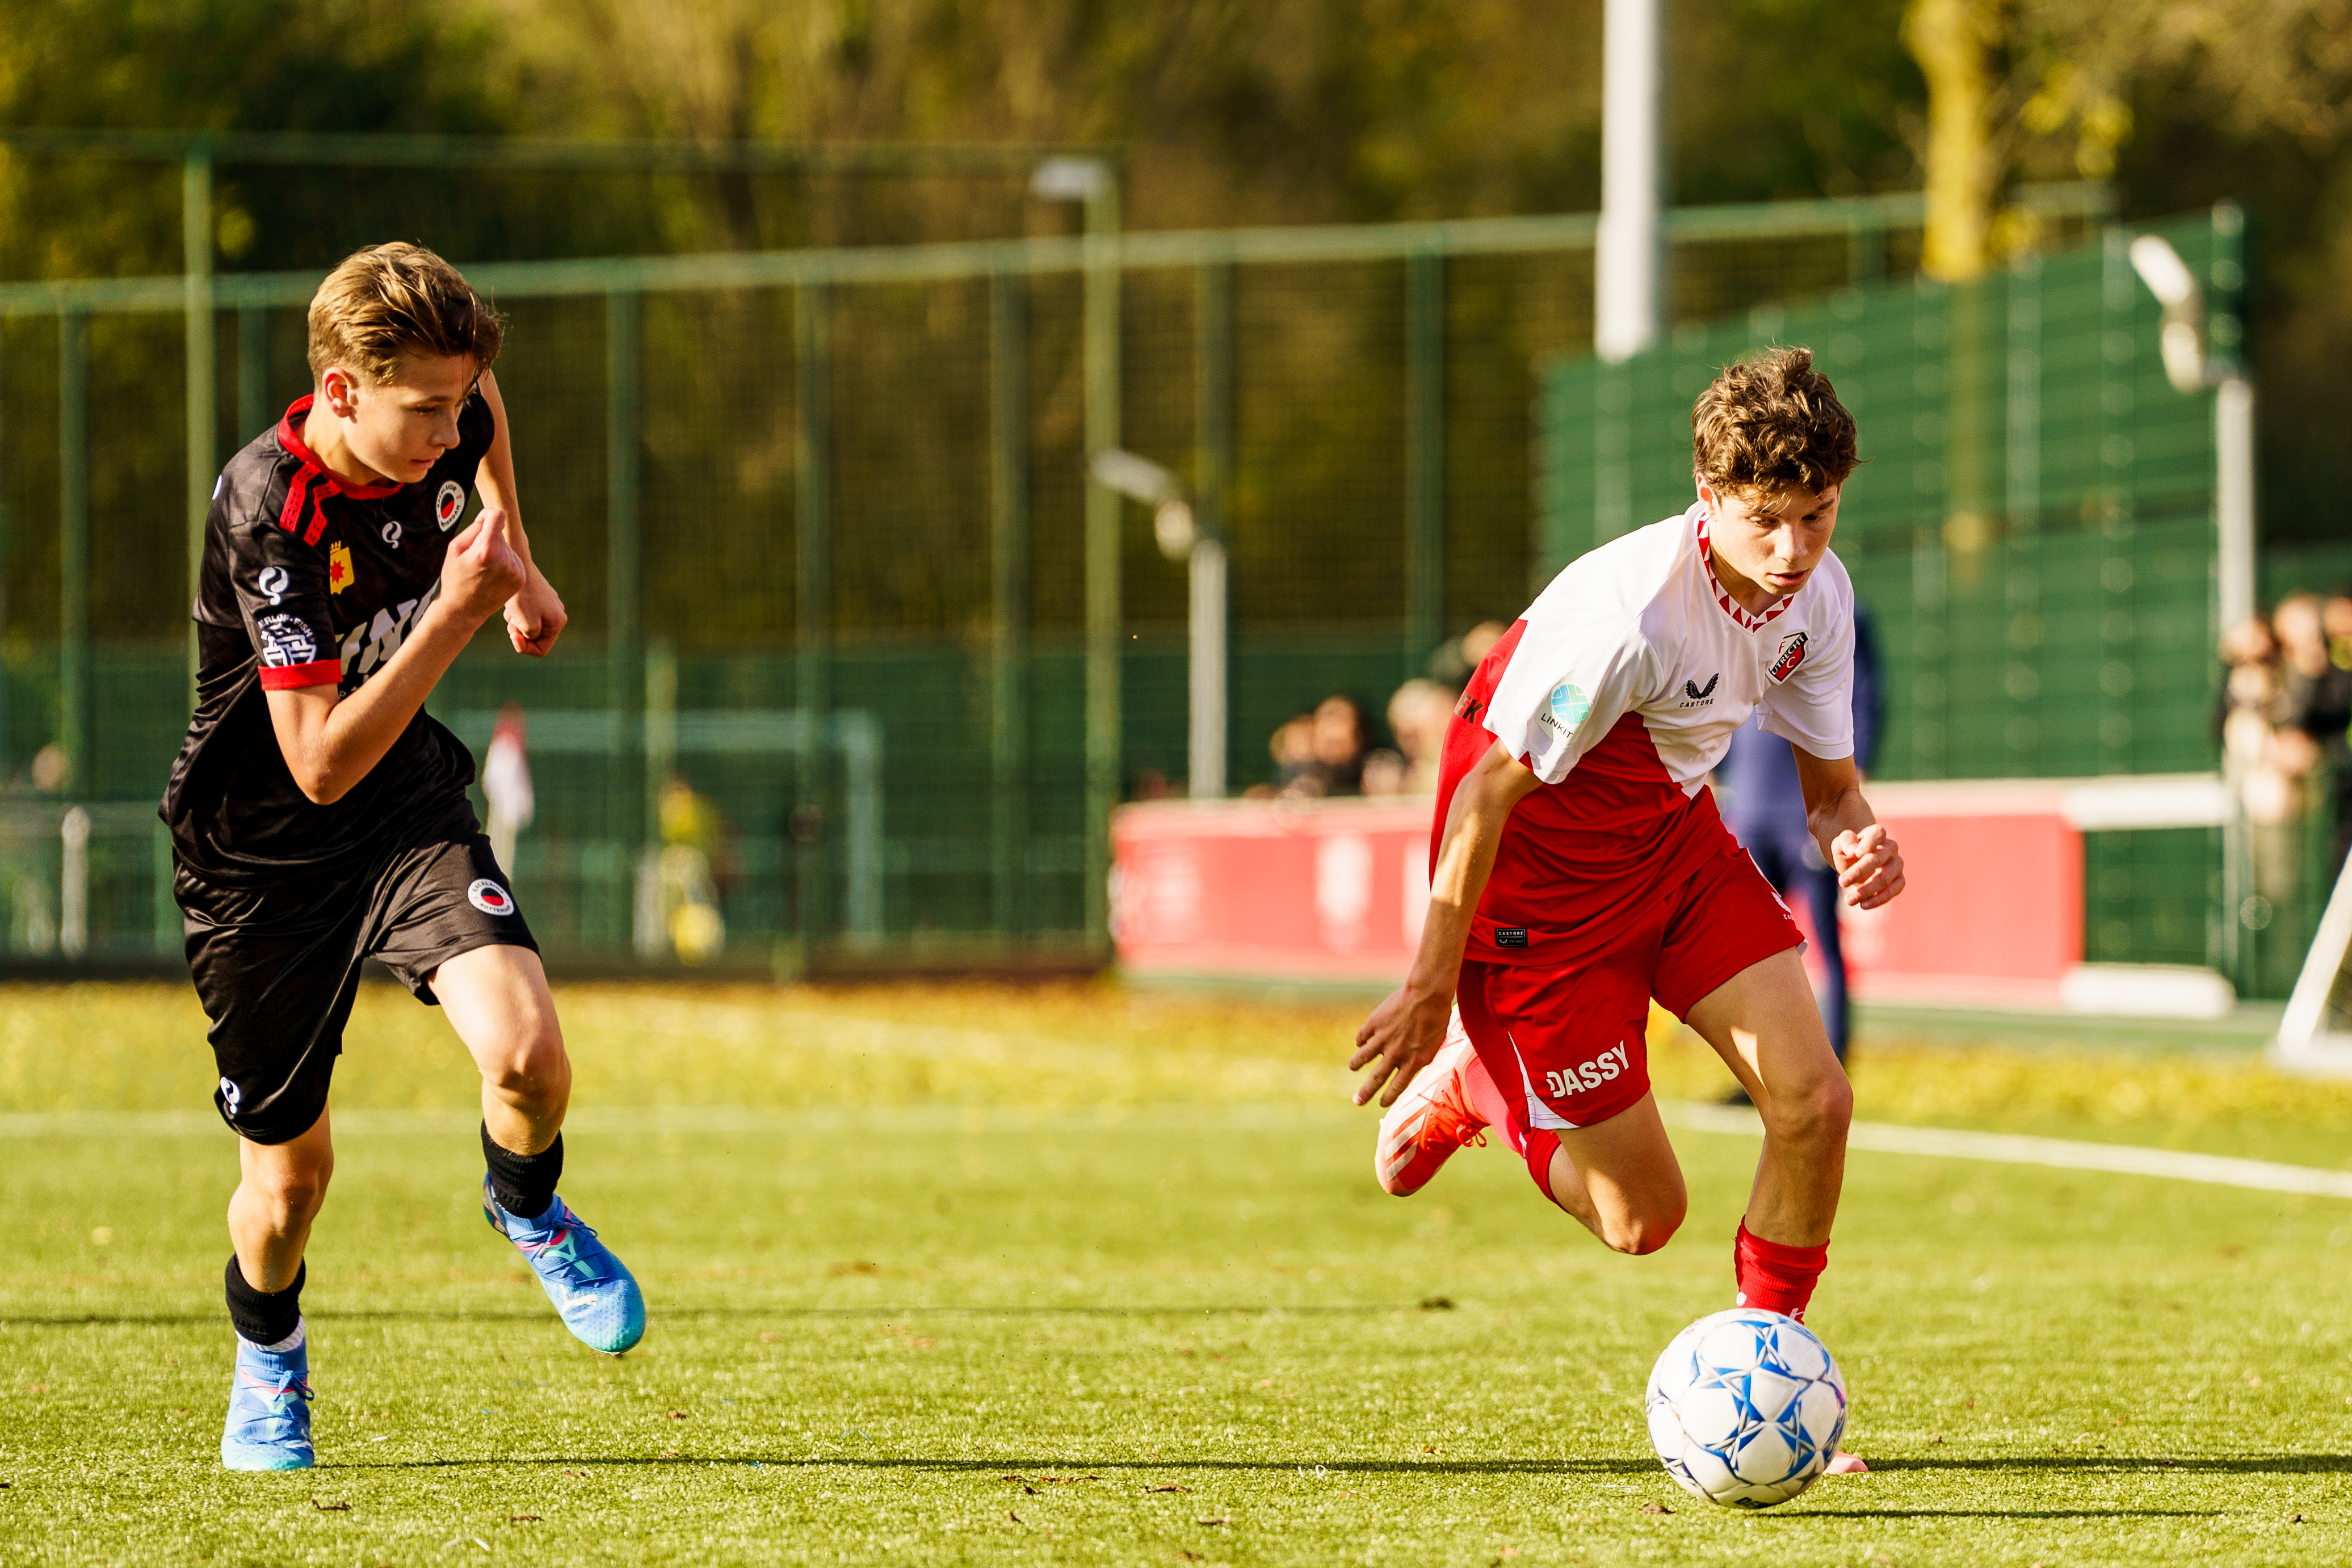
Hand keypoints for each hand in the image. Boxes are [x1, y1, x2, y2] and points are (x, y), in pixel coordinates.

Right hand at [438, 508, 526, 627]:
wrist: (464, 609)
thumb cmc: (455, 578)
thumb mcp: (455, 548)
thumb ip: (474, 528)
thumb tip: (489, 517)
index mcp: (487, 550)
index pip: (498, 516)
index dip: (488, 515)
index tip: (482, 522)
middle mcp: (505, 559)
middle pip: (501, 533)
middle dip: (488, 538)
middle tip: (476, 557)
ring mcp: (515, 570)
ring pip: (508, 547)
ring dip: (498, 552)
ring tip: (484, 569)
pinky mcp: (521, 578)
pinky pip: (514, 559)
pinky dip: (505, 562)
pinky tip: (493, 575)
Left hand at [505, 570, 567, 657]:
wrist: (518, 565)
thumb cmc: (522, 595)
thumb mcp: (527, 624)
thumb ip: (531, 638)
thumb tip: (530, 636)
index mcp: (558, 622)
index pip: (541, 649)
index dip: (525, 648)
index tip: (512, 636)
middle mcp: (557, 614)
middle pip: (535, 638)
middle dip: (520, 633)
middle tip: (511, 622)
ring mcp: (549, 605)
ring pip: (529, 625)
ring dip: (517, 622)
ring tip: (511, 610)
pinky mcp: (539, 597)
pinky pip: (527, 614)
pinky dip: (518, 613)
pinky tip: (513, 603)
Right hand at [1348, 982, 1454, 1107]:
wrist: (1427, 995)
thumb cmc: (1438, 1018)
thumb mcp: (1435, 1044)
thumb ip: (1421, 1057)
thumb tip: (1413, 1065)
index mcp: (1413, 1062)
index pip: (1397, 1086)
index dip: (1388, 1097)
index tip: (1381, 1104)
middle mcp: (1396, 1054)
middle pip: (1377, 1079)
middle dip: (1365, 1092)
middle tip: (1357, 1101)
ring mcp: (1383, 1039)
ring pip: (1363, 1057)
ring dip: (1356, 1064)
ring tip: (1352, 1067)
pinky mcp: (1374, 1024)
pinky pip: (1362, 1036)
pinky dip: (1360, 1041)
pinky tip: (1360, 1042)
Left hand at [1831, 821, 1904, 908]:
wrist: (1856, 864)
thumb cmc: (1849, 851)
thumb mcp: (1840, 844)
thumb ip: (1845, 842)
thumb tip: (1853, 850)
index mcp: (1877, 834)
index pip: (1879, 833)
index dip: (1869, 842)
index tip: (1855, 853)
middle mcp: (1891, 848)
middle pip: (1878, 858)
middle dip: (1858, 872)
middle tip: (1841, 882)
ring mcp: (1897, 865)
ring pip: (1885, 878)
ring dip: (1866, 890)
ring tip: (1849, 900)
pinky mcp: (1899, 881)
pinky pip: (1894, 891)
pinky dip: (1879, 899)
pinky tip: (1863, 905)